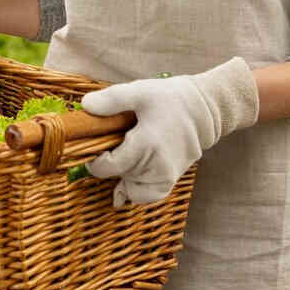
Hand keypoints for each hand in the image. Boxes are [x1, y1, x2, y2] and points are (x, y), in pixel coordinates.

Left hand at [80, 57, 258, 207]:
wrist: (203, 111)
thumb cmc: (169, 99)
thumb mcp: (140, 92)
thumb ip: (112, 99)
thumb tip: (85, 105)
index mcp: (145, 144)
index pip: (109, 167)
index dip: (96, 161)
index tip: (96, 147)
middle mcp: (156, 166)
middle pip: (118, 176)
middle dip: (110, 164)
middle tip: (114, 144)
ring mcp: (165, 177)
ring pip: (131, 190)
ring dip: (123, 176)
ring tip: (127, 154)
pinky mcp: (170, 181)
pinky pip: (146, 196)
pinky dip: (136, 189)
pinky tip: (134, 171)